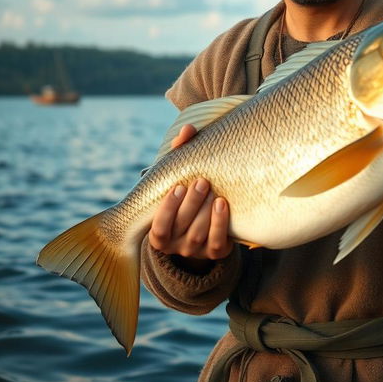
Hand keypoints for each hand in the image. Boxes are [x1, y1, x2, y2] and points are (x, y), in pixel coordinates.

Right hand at [148, 124, 232, 263]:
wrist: (208, 218)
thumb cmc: (187, 191)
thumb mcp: (179, 175)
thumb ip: (180, 151)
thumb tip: (188, 129)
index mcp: (160, 231)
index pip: (159, 226)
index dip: (167, 209)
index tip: (177, 186)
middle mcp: (175, 244)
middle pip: (181, 228)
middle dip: (191, 204)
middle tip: (202, 182)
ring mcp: (195, 250)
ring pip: (198, 237)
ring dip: (206, 213)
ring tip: (214, 191)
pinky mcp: (216, 252)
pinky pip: (217, 244)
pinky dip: (220, 224)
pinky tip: (223, 204)